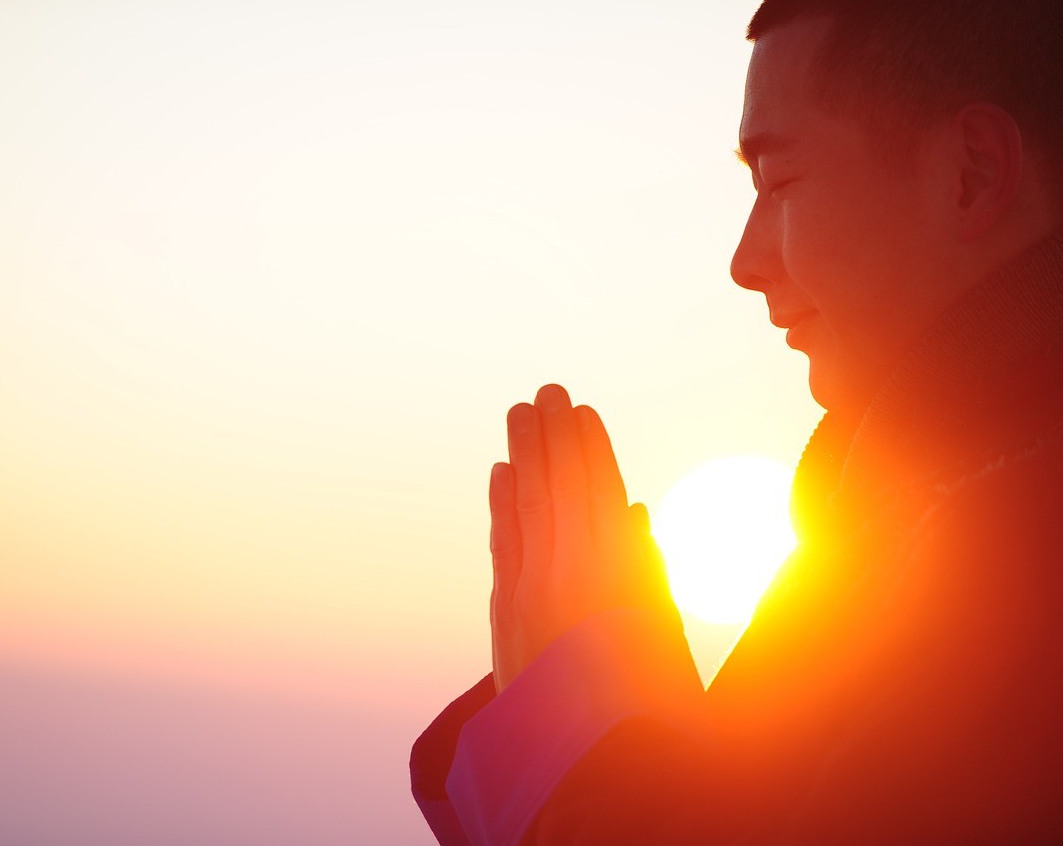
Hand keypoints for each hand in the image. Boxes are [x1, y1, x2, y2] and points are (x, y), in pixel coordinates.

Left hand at [489, 384, 672, 692]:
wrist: (593, 771)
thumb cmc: (649, 706)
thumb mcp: (663, 632)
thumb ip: (646, 566)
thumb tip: (630, 510)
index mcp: (618, 574)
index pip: (597, 492)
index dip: (588, 447)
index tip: (580, 410)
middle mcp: (568, 574)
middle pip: (555, 488)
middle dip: (550, 437)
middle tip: (543, 392)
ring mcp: (530, 593)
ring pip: (524, 508)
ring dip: (522, 457)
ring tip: (519, 415)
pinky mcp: (506, 617)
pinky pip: (503, 544)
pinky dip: (500, 506)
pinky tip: (498, 474)